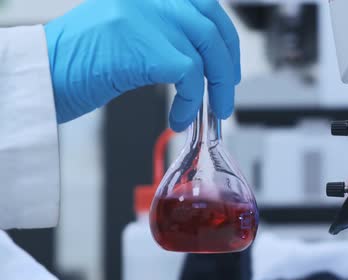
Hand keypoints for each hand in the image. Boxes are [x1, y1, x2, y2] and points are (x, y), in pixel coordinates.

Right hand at [45, 0, 240, 131]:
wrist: (39, 76)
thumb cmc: (75, 65)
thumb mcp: (126, 38)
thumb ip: (162, 37)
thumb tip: (199, 60)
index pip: (203, 6)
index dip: (224, 38)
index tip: (227, 66)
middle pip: (211, 23)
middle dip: (226, 64)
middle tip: (224, 95)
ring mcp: (146, 16)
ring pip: (206, 49)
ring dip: (214, 88)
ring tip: (207, 114)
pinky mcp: (145, 45)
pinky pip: (190, 74)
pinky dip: (192, 101)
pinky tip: (179, 118)